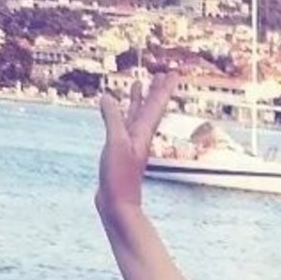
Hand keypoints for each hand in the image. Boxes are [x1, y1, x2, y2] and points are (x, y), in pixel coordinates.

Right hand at [96, 71, 178, 214]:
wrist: (117, 205)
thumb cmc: (119, 178)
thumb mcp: (115, 144)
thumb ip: (112, 119)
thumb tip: (106, 97)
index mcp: (143, 133)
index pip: (156, 106)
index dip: (164, 89)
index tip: (174, 73)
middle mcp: (139, 136)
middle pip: (150, 108)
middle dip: (156, 90)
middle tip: (162, 74)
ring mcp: (129, 144)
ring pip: (136, 115)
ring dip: (139, 99)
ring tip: (139, 83)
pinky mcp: (119, 151)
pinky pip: (122, 125)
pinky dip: (121, 113)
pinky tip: (115, 109)